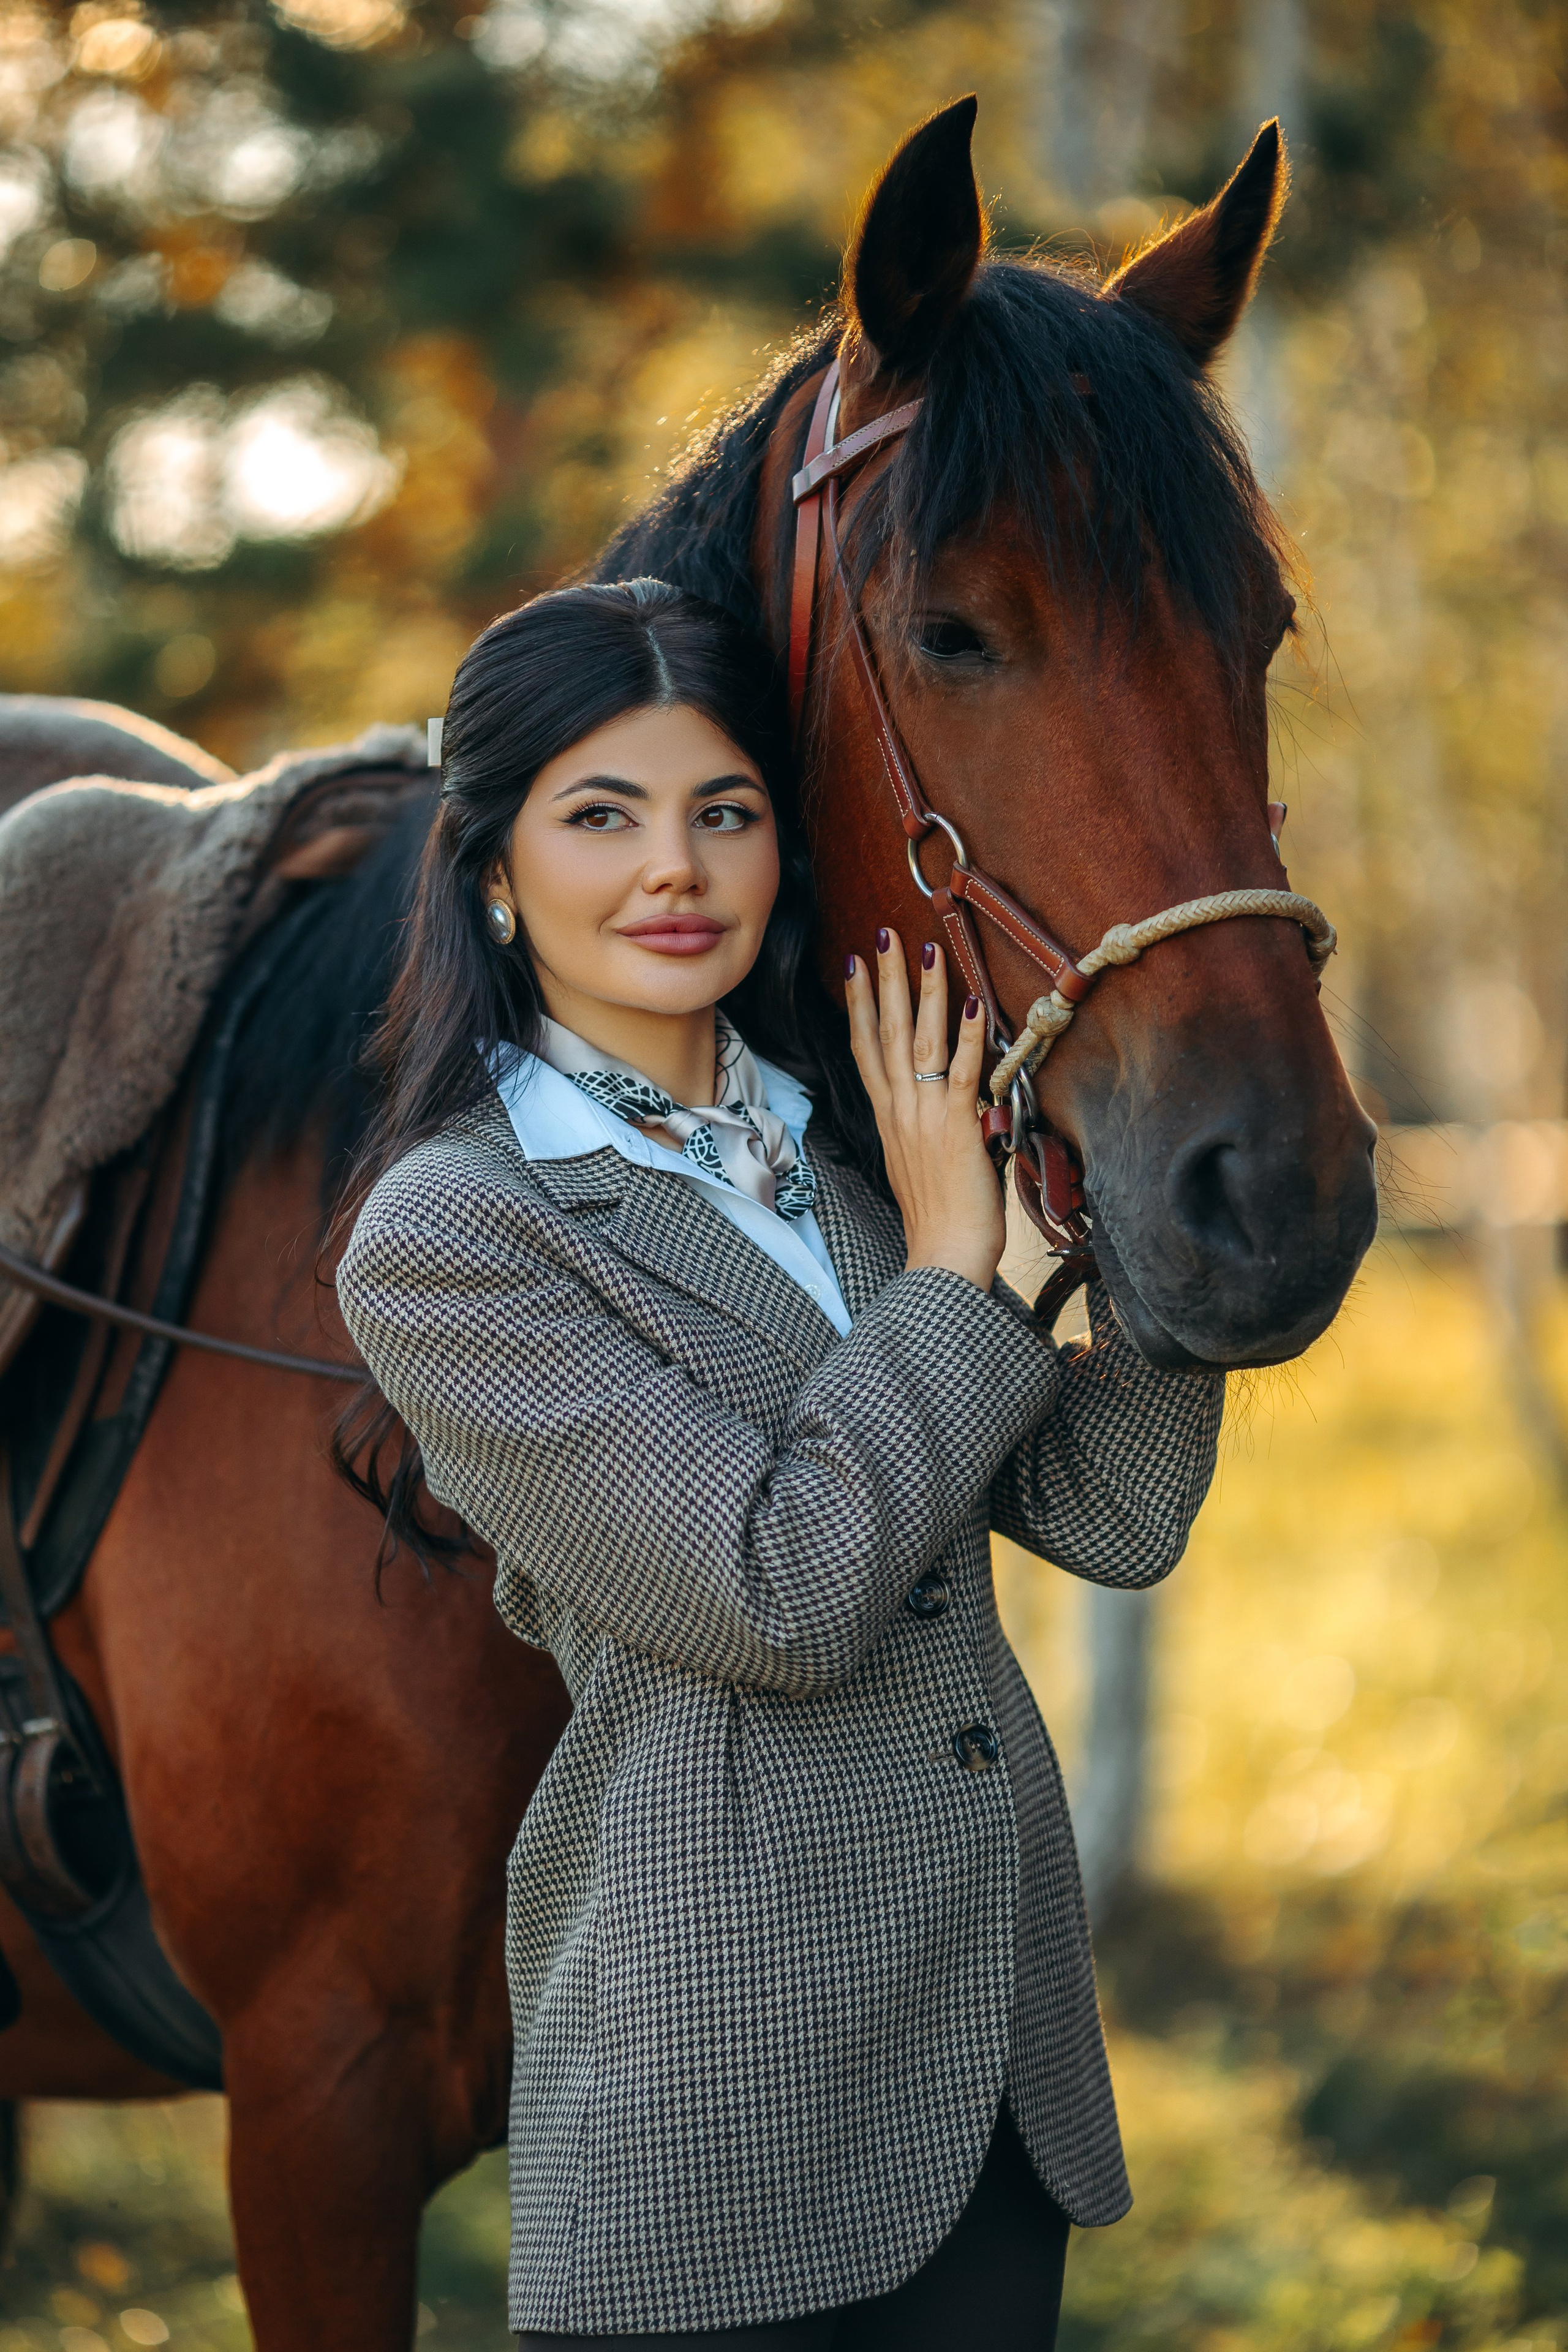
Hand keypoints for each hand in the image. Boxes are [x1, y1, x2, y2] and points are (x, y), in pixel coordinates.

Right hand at [845, 930, 1006, 1293]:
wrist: (944, 1254)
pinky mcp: (956, 1126)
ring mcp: (925, 1115)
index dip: (859, 1004)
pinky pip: (961, 1071)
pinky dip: (966, 1036)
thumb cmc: (937, 1217)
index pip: (866, 1048)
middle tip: (883, 936)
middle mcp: (899, 1109)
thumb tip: (935, 1108)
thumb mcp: (917, 1163)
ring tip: (925, 951)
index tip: (854, 966)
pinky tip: (972, 1003)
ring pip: (921, 1041)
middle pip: (887, 1032)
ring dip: (924, 992)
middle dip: (885, 980)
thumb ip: (921, 1128)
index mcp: (888, 1116)